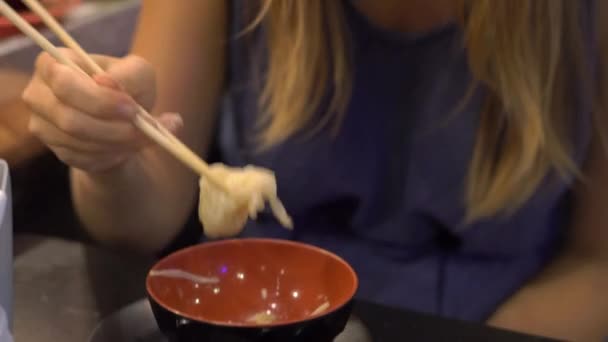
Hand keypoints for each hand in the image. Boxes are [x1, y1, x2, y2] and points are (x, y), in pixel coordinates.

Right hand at [22, 48, 182, 171]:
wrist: (125, 120)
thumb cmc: (127, 88)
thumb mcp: (138, 73)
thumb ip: (128, 74)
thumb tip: (106, 82)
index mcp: (51, 64)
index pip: (65, 84)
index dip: (100, 100)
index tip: (132, 108)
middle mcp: (38, 95)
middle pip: (69, 119)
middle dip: (111, 127)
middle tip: (143, 129)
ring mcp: (43, 126)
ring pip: (78, 142)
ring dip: (117, 142)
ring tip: (143, 136)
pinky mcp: (57, 151)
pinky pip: (84, 159)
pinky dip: (113, 155)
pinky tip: (129, 146)